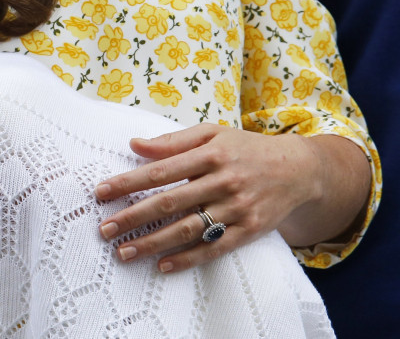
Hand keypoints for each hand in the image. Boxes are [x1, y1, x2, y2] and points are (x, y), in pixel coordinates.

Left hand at [94, 123, 324, 272]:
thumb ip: (172, 141)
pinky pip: (214, 248)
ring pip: (189, 229)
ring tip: (124, 251)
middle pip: (170, 202)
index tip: (101, 193)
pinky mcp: (249, 231)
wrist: (298, 170)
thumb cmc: (245, 149)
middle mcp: (224, 181)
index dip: (128, 182)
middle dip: (133, 217)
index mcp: (211, 154)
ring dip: (153, 242)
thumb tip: (134, 144)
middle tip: (105, 229)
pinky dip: (188, 258)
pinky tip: (162, 265)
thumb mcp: (212, 134)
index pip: (160, 171)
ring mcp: (237, 208)